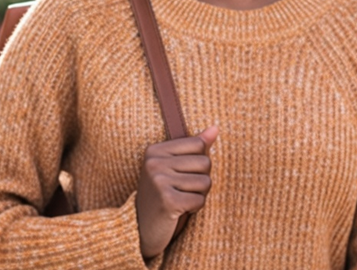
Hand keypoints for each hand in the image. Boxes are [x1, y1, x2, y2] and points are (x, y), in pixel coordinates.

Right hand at [136, 126, 217, 258]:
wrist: (141, 229)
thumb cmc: (162, 194)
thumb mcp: (174, 166)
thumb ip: (195, 146)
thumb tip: (215, 128)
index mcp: (155, 150)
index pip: (198, 144)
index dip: (198, 162)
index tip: (181, 174)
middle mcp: (154, 163)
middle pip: (205, 162)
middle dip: (200, 179)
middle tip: (182, 190)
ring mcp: (159, 182)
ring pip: (205, 182)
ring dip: (198, 195)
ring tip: (180, 199)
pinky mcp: (167, 201)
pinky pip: (200, 200)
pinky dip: (194, 208)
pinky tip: (179, 210)